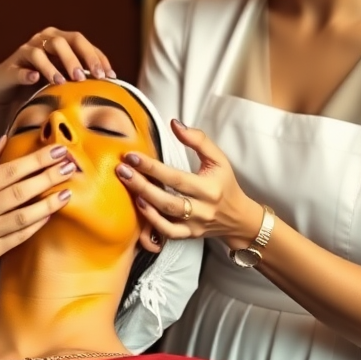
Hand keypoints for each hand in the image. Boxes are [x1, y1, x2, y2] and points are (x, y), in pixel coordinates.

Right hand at [0, 27, 116, 108]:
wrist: (7, 91)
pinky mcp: (10, 65)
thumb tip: (113, 85)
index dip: (96, 57)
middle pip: (65, 41)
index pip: (82, 43)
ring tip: (62, 82)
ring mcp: (26, 50)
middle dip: (78, 58)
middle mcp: (44, 39)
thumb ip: (82, 78)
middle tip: (88, 77)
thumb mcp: (64, 81)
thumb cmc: (40, 86)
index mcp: (60, 40)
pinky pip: (20, 67)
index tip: (109, 75)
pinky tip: (34, 79)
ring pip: (42, 50)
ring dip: (54, 66)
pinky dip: (27, 72)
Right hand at [0, 135, 77, 274]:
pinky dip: (36, 224)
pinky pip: (20, 237)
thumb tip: (4, 138)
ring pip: (24, 216)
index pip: (8, 171)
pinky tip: (50, 214)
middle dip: (48, 177)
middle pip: (20, 192)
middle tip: (70, 166)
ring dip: (49, 203)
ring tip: (67, 191)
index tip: (57, 150)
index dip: (35, 160)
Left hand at [114, 119, 263, 243]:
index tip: (132, 156)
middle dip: (142, 185)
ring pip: (166, 218)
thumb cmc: (225, 184)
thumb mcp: (218, 159)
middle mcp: (202, 209)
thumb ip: (198, 140)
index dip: (152, 167)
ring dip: (144, 203)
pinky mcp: (189, 235)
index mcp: (209, 188)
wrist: (238, 218)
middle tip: (121, 170)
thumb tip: (174, 124)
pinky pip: (168, 233)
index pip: (176, 178)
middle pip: (168, 200)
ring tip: (127, 186)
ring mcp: (194, 225)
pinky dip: (152, 222)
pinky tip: (140, 206)